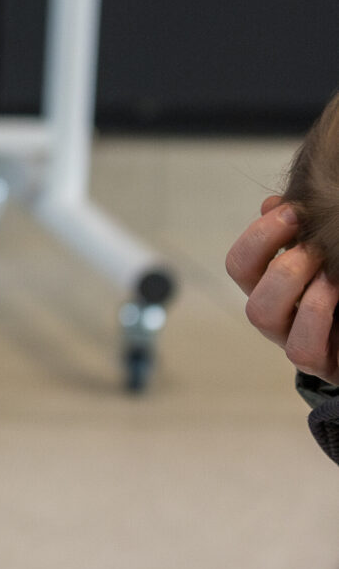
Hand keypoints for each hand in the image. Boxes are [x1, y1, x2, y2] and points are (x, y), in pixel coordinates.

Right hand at [228, 196, 338, 381]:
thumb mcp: (320, 257)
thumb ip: (297, 233)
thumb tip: (272, 204)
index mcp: (269, 287)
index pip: (240, 262)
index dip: (260, 234)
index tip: (292, 211)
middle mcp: (273, 315)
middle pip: (245, 284)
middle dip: (277, 256)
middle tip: (314, 243)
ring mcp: (290, 341)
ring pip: (262, 315)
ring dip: (293, 283)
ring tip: (328, 270)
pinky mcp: (316, 364)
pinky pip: (301, 348)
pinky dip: (316, 315)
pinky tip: (337, 292)